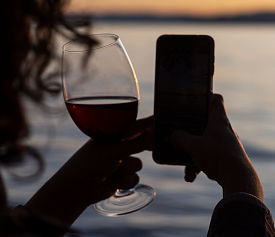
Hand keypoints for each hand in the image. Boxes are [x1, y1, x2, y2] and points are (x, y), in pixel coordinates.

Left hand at [25, 116, 152, 227]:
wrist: (76, 189)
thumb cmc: (90, 163)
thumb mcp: (115, 150)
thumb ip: (137, 142)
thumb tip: (156, 133)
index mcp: (115, 134)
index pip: (137, 125)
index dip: (151, 123)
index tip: (165, 118)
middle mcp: (119, 146)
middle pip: (142, 143)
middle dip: (146, 147)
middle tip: (159, 144)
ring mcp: (121, 161)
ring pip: (139, 164)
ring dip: (127, 169)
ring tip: (112, 170)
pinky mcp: (122, 177)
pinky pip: (135, 177)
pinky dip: (125, 180)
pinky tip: (112, 182)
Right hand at [171, 94, 262, 199]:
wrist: (239, 179)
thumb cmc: (218, 157)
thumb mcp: (193, 146)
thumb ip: (180, 138)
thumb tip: (173, 136)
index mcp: (219, 120)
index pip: (216, 99)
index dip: (206, 95)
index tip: (194, 99)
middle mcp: (224, 130)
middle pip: (206, 122)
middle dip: (191, 130)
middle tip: (180, 133)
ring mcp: (226, 143)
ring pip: (205, 143)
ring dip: (193, 153)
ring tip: (185, 166)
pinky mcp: (226, 157)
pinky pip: (209, 157)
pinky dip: (199, 165)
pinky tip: (190, 176)